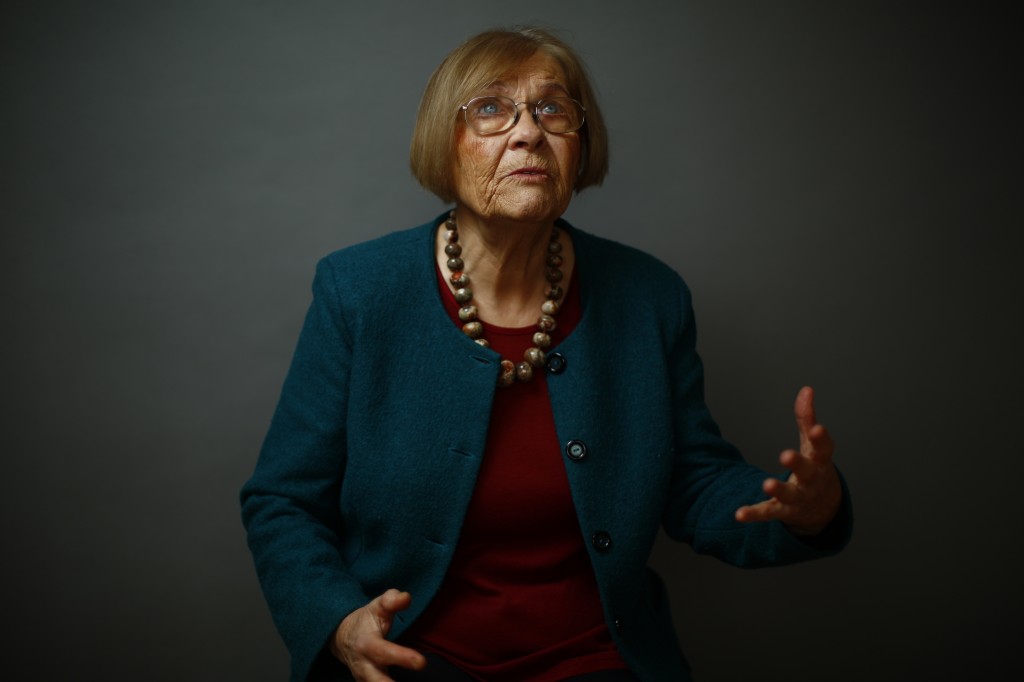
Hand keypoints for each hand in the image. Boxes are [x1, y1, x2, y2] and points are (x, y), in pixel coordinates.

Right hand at [330, 589, 425, 681]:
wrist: (342, 637)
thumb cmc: (366, 620)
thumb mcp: (377, 606)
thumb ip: (392, 600)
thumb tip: (406, 598)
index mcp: (366, 644)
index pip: (383, 652)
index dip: (401, 657)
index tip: (421, 663)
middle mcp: (364, 665)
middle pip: (376, 680)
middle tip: (411, 679)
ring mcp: (364, 678)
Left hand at [735, 386, 841, 535]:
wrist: (824, 508)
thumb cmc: (816, 468)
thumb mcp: (813, 444)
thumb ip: (807, 419)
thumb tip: (806, 390)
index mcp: (820, 462)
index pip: (824, 449)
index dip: (821, 438)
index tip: (817, 428)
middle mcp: (812, 481)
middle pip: (807, 472)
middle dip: (797, 463)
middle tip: (785, 454)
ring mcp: (799, 498)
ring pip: (789, 495)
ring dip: (778, 489)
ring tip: (766, 484)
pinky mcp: (783, 511)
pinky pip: (768, 513)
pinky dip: (754, 514)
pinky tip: (739, 514)